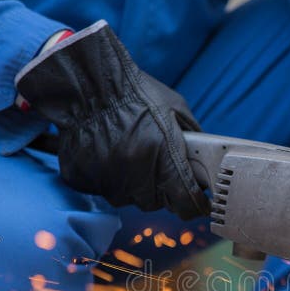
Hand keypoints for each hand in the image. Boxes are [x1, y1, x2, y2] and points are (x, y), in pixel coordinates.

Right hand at [15, 21, 208, 219]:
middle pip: (158, 202)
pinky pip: (105, 188)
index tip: (197, 204)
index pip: (186, 203)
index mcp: (164, 160)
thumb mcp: (176, 110)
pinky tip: (109, 152)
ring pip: (130, 197)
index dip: (194, 205)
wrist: (88, 84)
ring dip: (134, 183)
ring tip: (129, 151)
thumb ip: (193, 139)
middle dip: (161, 187)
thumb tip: (203, 159)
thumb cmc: (133, 92)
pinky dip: (109, 176)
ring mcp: (110, 182)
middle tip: (155, 161)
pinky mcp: (86, 181)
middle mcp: (137, 177)